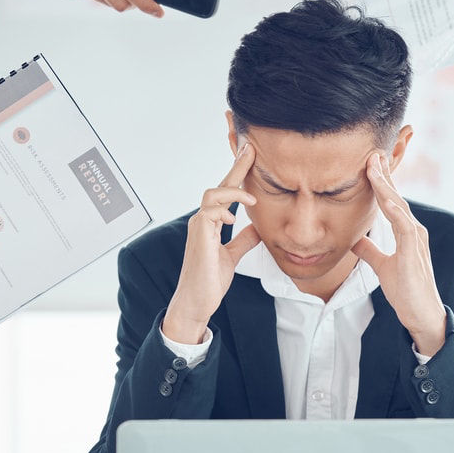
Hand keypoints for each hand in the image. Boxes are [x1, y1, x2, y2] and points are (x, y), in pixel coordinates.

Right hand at [162, 144, 262, 343]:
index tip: (251, 156)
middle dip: (236, 167)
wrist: (196, 302)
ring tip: (252, 199)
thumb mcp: (232, 256)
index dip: (238, 174)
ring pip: (211, 194)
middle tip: (250, 149)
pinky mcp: (199, 238)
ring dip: (233, 191)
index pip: (226, 192)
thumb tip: (256, 226)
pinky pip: (208, 213)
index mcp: (211, 223)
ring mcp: (198, 227)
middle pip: (219, 185)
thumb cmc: (210, 280)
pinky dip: (223, 211)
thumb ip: (242, 240)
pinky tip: (233, 219)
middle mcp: (202, 220)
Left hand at [351, 154, 446, 356]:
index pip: (391, 202)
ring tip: (374, 167)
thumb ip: (370, 251)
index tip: (368, 163)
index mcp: (406, 232)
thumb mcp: (382, 266)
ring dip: (386, 186)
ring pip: (398, 207)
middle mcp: (413, 230)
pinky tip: (385, 199)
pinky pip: (404, 226)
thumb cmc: (406, 291)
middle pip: (395, 197)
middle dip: (383, 175)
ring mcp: (416, 240)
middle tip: (371, 153)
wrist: (421, 314)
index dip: (380, 183)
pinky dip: (394, 211)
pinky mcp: (414, 251)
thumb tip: (355, 239)